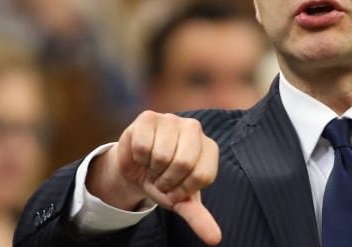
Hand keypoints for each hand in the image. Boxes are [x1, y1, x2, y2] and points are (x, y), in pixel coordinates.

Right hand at [87, 111, 221, 243]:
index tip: (175, 188)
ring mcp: (171, 119)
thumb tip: (215, 239)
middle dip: (166, 180)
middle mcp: (194, 128)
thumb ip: (198, 217)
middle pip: (183, 162)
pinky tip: (141, 155)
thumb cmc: (165, 180)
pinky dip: (138, 157)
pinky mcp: (148, 117)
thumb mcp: (181, 200)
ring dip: (151, 169)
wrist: (136, 167)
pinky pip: (143, 144)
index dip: (183, 189)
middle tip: (161, 179)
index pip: (202, 175)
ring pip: (161, 154)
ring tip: (152, 167)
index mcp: (209, 147)